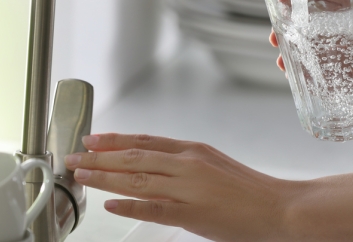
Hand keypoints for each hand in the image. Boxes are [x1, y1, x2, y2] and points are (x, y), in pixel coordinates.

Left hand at [65, 133, 296, 241]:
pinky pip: (154, 208)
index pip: (145, 141)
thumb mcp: (214, 164)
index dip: (115, 140)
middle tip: (74, 157)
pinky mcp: (193, 213)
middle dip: (100, 157)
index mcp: (192, 150)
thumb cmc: (249, 189)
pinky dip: (129, 205)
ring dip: (105, 177)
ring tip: (82, 176)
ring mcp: (189, 188)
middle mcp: (188, 163)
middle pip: (134, 157)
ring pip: (138, 179)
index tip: (92, 140)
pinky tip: (110, 205)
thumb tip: (152, 164)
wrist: (278, 207)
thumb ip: (183, 164)